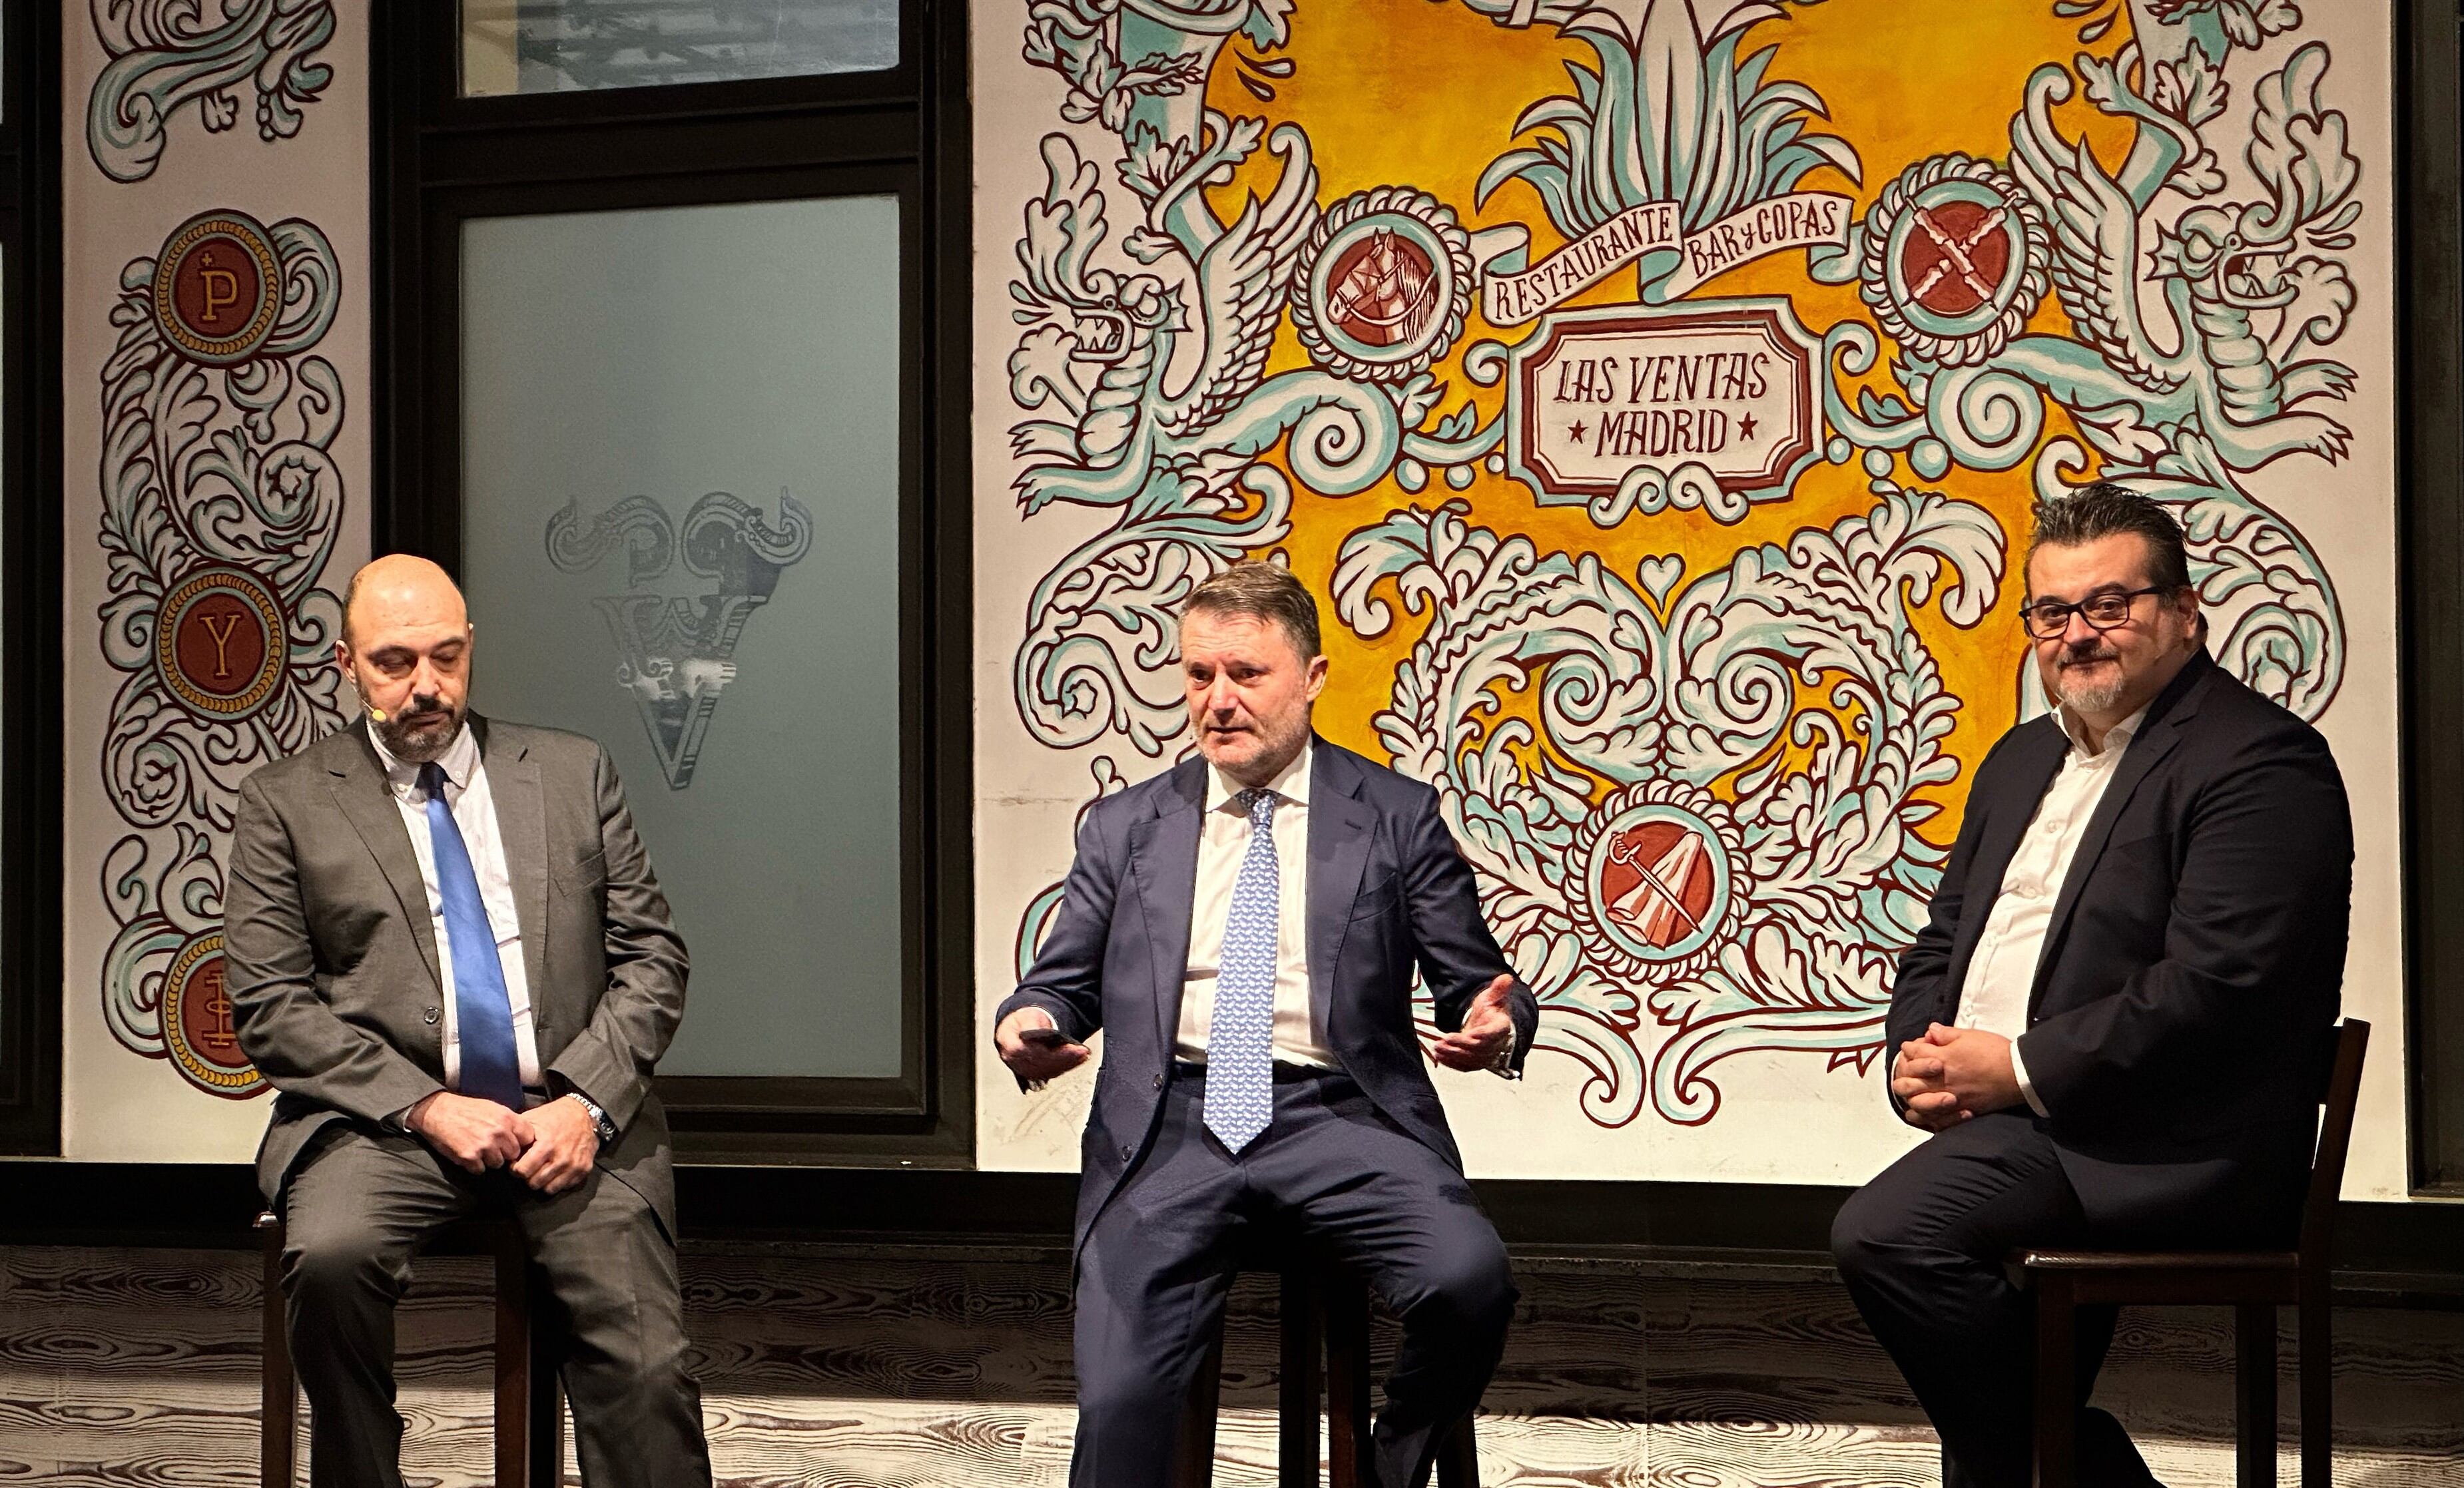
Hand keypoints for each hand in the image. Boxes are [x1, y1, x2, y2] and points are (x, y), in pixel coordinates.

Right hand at [406, 1091, 531, 1173]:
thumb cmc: (467, 1109)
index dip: (521, 1142)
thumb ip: (510, 1122)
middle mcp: (498, 1132)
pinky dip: (474, 1165)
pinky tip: (467, 1153)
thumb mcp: (493, 1108)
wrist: (438, 1111)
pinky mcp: (469, 1157)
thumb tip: (525, 1137)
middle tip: (492, 1146)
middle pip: (513, 1154)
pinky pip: (480, 1170)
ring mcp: (484, 1146)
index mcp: (507, 1117)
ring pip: (498, 1164)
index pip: (528, 1137)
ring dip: (489, 1160)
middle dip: (504, 1153)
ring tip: (478, 1148)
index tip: (514, 1143)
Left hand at [510, 1096, 601, 1194]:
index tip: (517, 1163)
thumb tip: (501, 1148)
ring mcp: (574, 1166)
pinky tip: (554, 1170)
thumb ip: (516, 1134)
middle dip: (528, 1176)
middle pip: (534, 1183)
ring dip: (542, 1181)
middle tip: (529, 1167)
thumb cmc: (554, 1116)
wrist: (584, 1113)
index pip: (522, 1172)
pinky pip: (564, 1187)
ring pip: (548, 1189)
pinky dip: (557, 1181)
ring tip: (541, 1169)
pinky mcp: (584, 1170)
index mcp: (546, 1145)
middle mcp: (561, 1159)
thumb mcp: (532, 1118)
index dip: (515, 1168)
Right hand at [996, 1007, 1089, 1084]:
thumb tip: (1040, 1033)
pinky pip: (1049, 1073)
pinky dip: (1065, 1067)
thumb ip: (1032, 1025)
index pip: (1028, 1052)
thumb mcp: (1028, 1015)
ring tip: (1083, 1055)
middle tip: (1083, 1052)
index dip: (1049, 1052)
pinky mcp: (1033, 1073)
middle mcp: (1013, 1060)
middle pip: (1040, 1063)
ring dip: (1067, 1064)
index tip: (1070, 1047)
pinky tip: (1076, 1060)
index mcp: (1008, 1043)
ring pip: (1046, 1071)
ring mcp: (1022, 1068)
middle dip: (1064, 1058)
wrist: (1020, 1027)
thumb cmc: (1024, 1020)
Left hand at [1432, 975, 1517, 1071]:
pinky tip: (1439, 1056)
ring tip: (1437, 1047)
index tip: (1472, 1034)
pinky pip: (1464, 1066)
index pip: (1494, 1034)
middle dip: (1461, 1045)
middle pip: (1479, 1049)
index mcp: (1501, 1028)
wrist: (1489, 1025)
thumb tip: (1505, 978)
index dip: (1484, 1035)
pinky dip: (1451, 1063)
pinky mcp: (1475, 1063)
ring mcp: (1485, 1056)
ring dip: (1453, 1054)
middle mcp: (1495, 1045)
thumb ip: (1498, 989)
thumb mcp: (1493, 997)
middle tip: (1444, 1039)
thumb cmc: (1491, 1011)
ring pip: (1470, 1060)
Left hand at [1891, 1023, 2021, 1130]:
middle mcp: (1941, 1080)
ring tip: (1909, 1093)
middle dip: (1903, 1073)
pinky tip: (1923, 1114)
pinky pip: (1937, 1119)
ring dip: (1910, 1096)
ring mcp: (1950, 1098)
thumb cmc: (1996, 1052)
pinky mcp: (1962, 1110)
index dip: (1910, 1048)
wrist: (2019, 1073)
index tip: (1910, 1047)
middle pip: (1909, 1080)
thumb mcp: (1970, 1035)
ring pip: (1918, 1102)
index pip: (1914, 1053)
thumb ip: (1946, 1034)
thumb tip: (1931, 1031)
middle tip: (1906, 1069)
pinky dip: (1927, 1117)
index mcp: (1942, 1058)